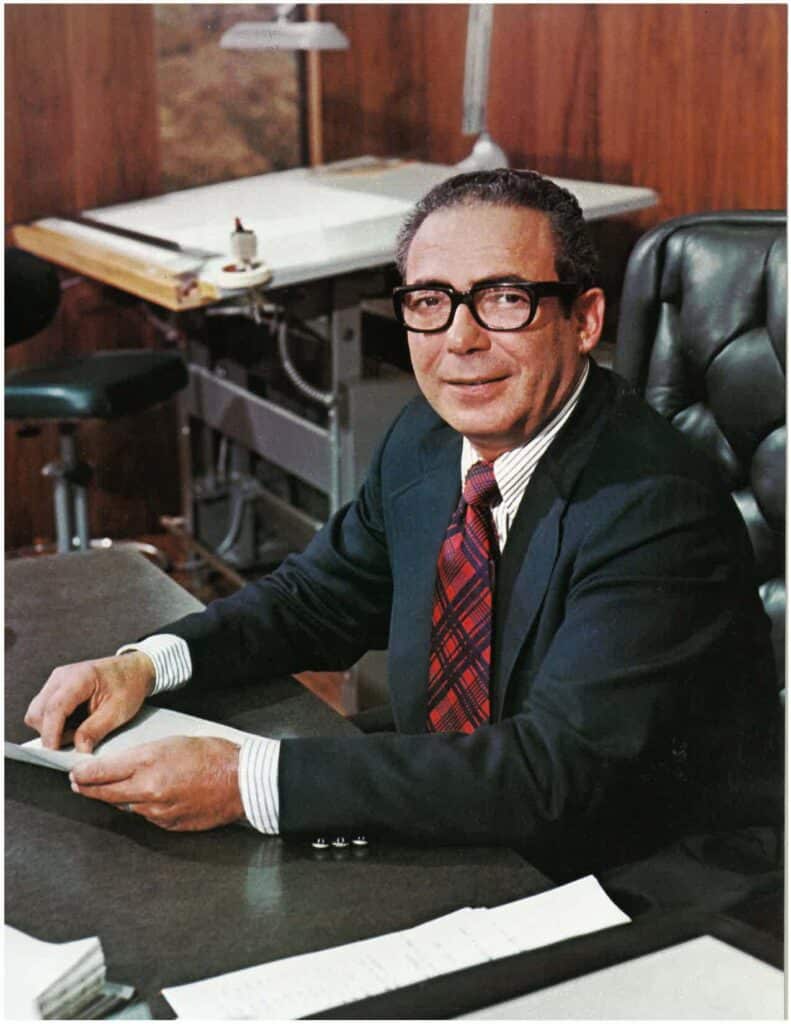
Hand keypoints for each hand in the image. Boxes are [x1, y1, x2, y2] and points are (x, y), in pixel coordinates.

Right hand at [25, 652, 154, 751]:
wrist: (134, 670)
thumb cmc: (129, 685)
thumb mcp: (118, 712)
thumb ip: (95, 731)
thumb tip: (78, 751)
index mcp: (80, 677)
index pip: (55, 708)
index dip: (51, 733)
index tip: (54, 754)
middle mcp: (62, 676)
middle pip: (38, 712)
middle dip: (51, 733)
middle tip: (76, 741)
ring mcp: (56, 681)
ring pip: (37, 713)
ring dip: (52, 729)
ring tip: (79, 730)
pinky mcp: (56, 688)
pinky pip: (44, 710)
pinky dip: (55, 723)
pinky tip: (75, 724)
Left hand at [69, 736, 243, 830]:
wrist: (242, 781)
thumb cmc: (214, 755)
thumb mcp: (174, 741)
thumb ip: (144, 756)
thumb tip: (122, 766)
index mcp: (149, 762)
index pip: (102, 771)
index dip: (84, 774)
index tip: (75, 773)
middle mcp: (148, 789)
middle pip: (106, 793)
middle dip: (89, 789)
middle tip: (79, 784)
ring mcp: (157, 810)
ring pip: (126, 806)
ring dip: (120, 798)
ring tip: (120, 788)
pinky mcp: (168, 824)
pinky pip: (147, 816)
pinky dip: (144, 807)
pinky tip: (153, 797)